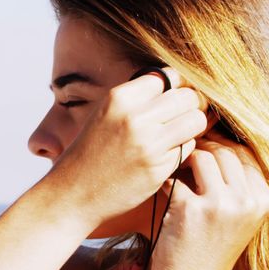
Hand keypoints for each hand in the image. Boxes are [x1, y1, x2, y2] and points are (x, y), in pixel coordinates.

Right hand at [43, 67, 209, 228]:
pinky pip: (189, 147)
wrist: (73, 194)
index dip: (177, 86)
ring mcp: (148, 144)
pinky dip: (183, 150)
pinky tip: (165, 155)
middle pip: (188, 96)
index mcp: (120, 98)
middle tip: (180, 118)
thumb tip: (181, 85)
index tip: (174, 98)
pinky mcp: (158, 168)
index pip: (169, 76)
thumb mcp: (106, 114)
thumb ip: (139, 99)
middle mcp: (135, 117)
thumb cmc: (91, 153)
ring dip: (192, 127)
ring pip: (196, 120)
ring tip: (177, 135)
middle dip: (190, 106)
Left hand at [148, 126, 268, 269]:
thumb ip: (238, 184)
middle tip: (188, 158)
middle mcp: (247, 201)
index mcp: (263, 200)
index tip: (207, 150)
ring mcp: (221, 204)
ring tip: (178, 174)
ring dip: (186, 161)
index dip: (224, 146)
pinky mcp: (191, 209)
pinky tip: (165, 193)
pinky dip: (167, 181)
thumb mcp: (239, 217)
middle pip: (225, 151)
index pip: (246, 154)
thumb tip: (220, 139)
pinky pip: (175, 177)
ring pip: (203, 156)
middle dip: (204, 148)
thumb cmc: (210, 250)